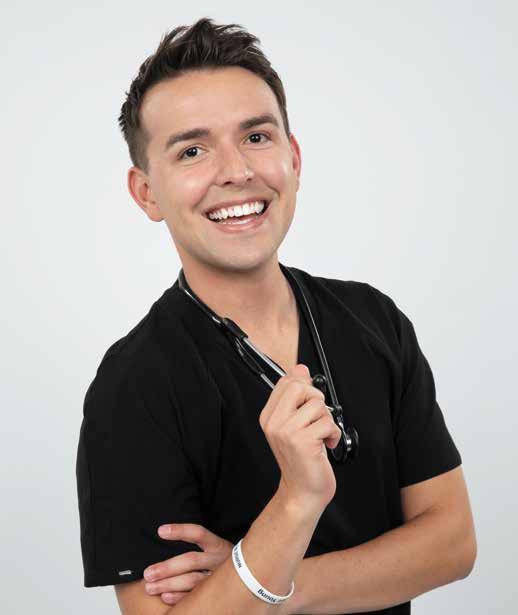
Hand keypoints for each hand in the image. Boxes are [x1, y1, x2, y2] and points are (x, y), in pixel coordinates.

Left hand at [142, 523, 232, 605]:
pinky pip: (196, 596)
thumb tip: (164, 539)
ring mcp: (219, 579)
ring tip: (150, 587)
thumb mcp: (217, 551)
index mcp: (218, 546)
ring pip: (192, 581)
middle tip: (147, 573)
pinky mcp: (218, 594)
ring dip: (169, 584)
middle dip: (167, 567)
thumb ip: (198, 548)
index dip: (180, 531)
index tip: (160, 531)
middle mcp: (220, 560)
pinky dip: (179, 597)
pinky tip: (165, 597)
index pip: (198, 533)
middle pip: (191, 560)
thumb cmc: (224, 564)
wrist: (251, 581)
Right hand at [260, 364, 341, 510]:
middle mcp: (274, 423)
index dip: (305, 387)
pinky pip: (328, 423)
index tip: (309, 403)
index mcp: (269, 416)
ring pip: (318, 405)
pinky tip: (325, 445)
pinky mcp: (302, 441)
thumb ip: (297, 396)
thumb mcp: (296, 423)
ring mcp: (286, 432)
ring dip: (327, 421)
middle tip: (317, 419)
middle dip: (317, 400)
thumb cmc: (302, 459)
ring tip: (320, 436)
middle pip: (300, 386)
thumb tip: (300, 368)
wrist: (303, 491)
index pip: (286, 382)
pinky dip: (333, 434)